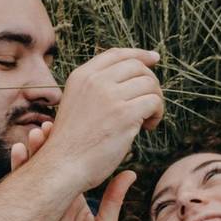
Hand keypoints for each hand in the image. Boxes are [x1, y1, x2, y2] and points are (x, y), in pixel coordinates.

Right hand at [0, 121, 135, 220]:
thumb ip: (114, 199)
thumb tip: (130, 171)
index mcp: (69, 200)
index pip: (61, 169)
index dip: (57, 150)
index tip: (57, 130)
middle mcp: (50, 205)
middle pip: (40, 172)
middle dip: (37, 152)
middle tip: (38, 133)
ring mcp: (35, 218)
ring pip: (22, 186)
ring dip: (17, 168)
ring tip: (18, 150)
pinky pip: (7, 214)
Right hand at [40, 48, 162, 189]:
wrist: (63, 166)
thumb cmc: (73, 143)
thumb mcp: (77, 104)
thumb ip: (97, 89)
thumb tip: (131, 79)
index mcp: (82, 76)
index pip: (116, 54)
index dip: (138, 55)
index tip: (154, 59)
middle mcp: (95, 80)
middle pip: (137, 66)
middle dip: (150, 83)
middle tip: (150, 104)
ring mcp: (109, 96)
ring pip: (149, 84)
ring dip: (155, 101)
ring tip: (147, 119)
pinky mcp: (124, 114)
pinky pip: (154, 102)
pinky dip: (157, 114)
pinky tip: (148, 127)